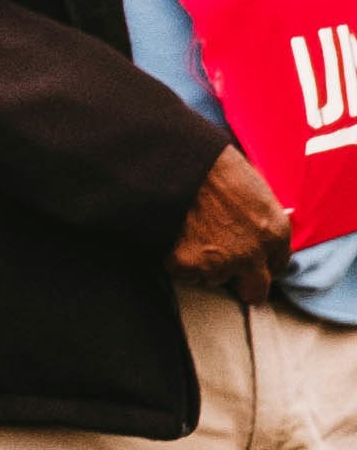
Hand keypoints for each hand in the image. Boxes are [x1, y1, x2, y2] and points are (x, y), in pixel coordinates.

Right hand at [180, 146, 300, 293]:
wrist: (174, 159)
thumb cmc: (212, 164)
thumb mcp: (253, 187)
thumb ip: (259, 218)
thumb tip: (252, 228)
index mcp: (275, 232)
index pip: (277, 265)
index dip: (261, 262)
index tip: (250, 260)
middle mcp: (253, 255)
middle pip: (255, 290)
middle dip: (243, 284)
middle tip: (225, 271)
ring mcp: (219, 263)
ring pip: (213, 278)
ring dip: (204, 266)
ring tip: (188, 235)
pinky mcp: (185, 265)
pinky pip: (182, 274)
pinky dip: (175, 261)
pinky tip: (171, 236)